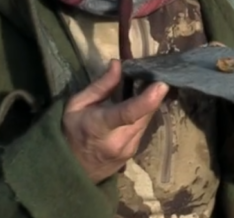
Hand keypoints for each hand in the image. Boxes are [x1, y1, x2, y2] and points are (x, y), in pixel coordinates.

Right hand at [62, 59, 168, 182]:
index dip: (147, 100)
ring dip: (148, 104)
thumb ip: (100, 86)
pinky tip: (138, 107)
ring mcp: (129, 150)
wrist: (72, 169)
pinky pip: (143, 128)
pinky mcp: (135, 152)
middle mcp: (119, 141)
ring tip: (145, 87)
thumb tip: (118, 64)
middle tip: (153, 75)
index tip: (162, 84)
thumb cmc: (71, 132)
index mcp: (100, 127)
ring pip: (147, 121)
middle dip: (152, 95)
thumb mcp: (77, 104)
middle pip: (144, 115)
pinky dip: (143, 115)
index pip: (127, 114)